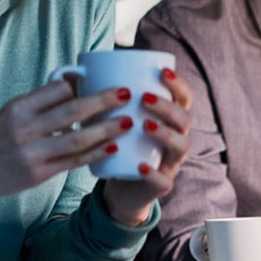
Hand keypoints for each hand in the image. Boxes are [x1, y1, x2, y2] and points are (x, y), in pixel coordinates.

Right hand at [0, 80, 133, 204]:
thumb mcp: (10, 112)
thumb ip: (40, 102)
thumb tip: (75, 82)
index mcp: (18, 107)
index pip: (56, 89)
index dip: (80, 84)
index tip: (99, 80)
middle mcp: (24, 129)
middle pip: (72, 111)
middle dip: (103, 101)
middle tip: (127, 93)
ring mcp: (32, 153)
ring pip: (77, 139)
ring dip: (106, 130)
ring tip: (128, 121)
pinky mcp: (38, 174)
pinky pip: (73, 163)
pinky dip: (95, 154)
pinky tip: (113, 147)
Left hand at [100, 67, 194, 225]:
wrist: (120, 189)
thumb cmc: (119, 146)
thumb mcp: (114, 120)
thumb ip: (103, 99)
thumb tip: (75, 71)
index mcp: (169, 120)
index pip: (184, 98)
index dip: (179, 84)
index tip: (163, 72)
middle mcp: (176, 138)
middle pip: (185, 119)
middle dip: (167, 106)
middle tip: (144, 98)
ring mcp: (170, 163)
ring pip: (181, 146)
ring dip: (165, 133)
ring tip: (144, 125)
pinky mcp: (161, 185)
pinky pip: (164, 180)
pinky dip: (153, 173)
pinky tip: (141, 166)